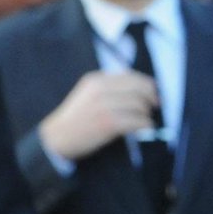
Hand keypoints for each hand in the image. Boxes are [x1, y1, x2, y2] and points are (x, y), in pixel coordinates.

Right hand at [39, 70, 157, 162]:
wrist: (56, 138)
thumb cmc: (77, 118)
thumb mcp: (90, 94)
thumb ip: (112, 88)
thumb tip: (145, 88)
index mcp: (97, 79)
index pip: (133, 76)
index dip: (149, 85)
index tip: (155, 93)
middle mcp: (101, 89)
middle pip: (141, 88)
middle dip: (152, 98)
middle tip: (156, 106)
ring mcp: (104, 106)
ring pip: (141, 105)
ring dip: (148, 114)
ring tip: (145, 121)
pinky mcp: (108, 123)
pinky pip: (138, 121)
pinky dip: (146, 125)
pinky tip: (144, 129)